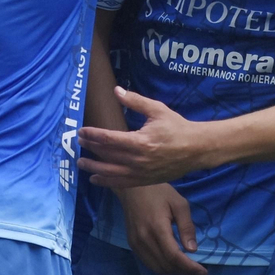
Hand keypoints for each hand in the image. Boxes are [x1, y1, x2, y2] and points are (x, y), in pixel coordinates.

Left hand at [79, 88, 209, 187]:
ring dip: (94, 169)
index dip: (93, 135)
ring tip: (81, 164)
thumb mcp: (157, 110)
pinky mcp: (145, 181)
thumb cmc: (177, 127)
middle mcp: (138, 160)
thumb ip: (135, 101)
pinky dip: (106, 182)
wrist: (196, 149)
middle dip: (90, 150)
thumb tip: (116, 91)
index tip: (81, 131)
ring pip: (111, 173)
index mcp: (140, 141)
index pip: (109, 139)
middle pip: (107, 156)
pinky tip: (96, 180)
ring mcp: (141, 173)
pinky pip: (121, 183)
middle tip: (78, 144)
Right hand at [118, 184, 205, 274]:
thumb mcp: (179, 203)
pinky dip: (163, 267)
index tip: (203, 272)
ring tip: (188, 269)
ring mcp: (136, 244)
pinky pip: (149, 263)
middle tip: (199, 271)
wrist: (132, 187)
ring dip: (174, 272)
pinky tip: (173, 263)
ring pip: (157, 268)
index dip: (189, 268)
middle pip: (166, 265)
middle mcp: (144, 239)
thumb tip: (192, 249)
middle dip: (184, 272)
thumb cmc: (158, 191)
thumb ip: (186, 226)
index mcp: (157, 228)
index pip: (174, 256)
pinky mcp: (132, 244)